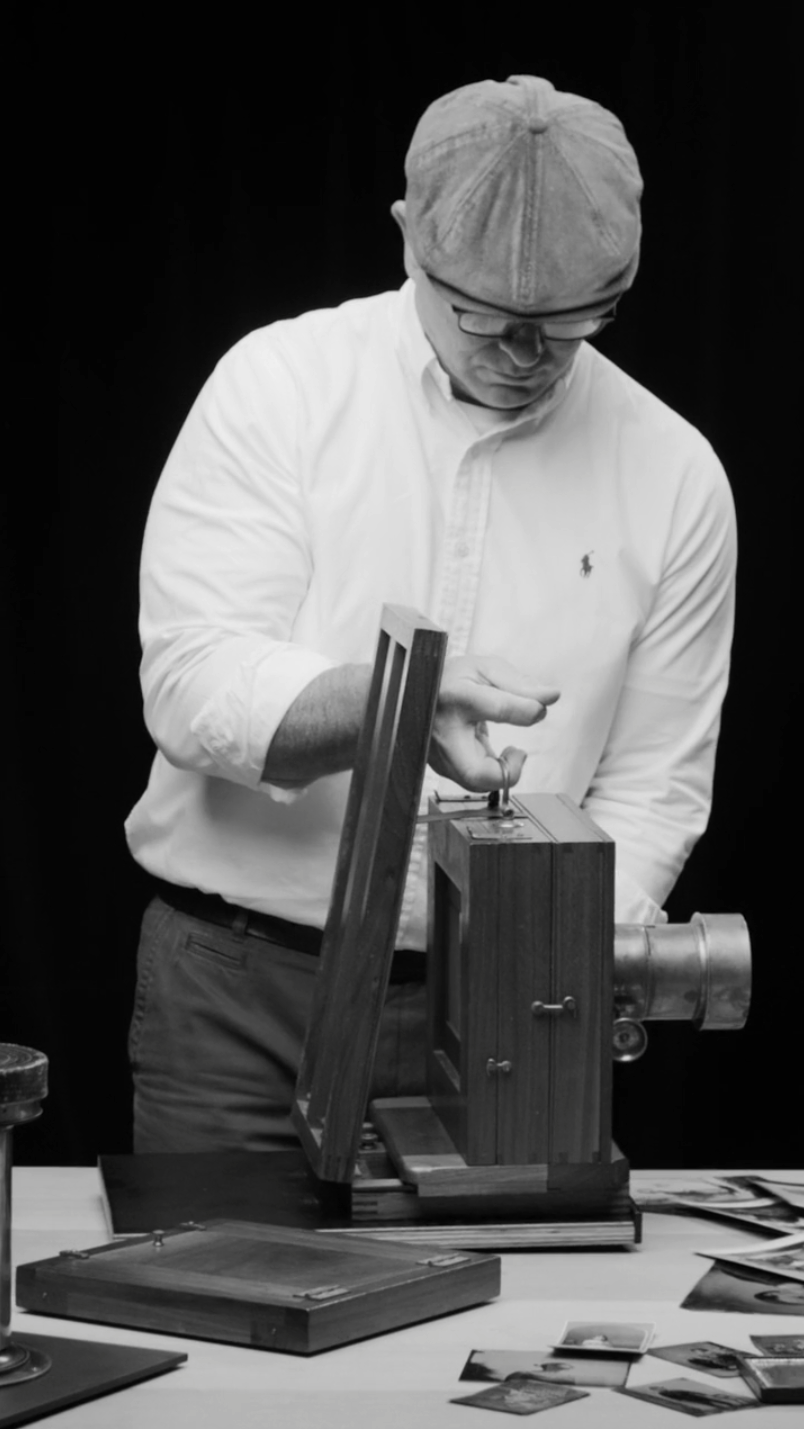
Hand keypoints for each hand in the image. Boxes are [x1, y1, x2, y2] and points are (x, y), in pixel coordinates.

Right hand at [429, 655, 559, 791]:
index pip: (499, 708)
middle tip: (519, 752)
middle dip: (508, 771)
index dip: (529, 710)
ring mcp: (438, 753)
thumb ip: (520, 684)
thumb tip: (551, 696)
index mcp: (456, 695)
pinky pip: (473, 781)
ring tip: (508, 751)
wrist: (420, 691)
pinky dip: (491, 772)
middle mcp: (443, 729)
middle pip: (476, 772)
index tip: (539, 708)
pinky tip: (495, 754)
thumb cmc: (455, 679)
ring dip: (502, 772)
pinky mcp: (440, 767)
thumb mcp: (487, 670)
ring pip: (475, 783)